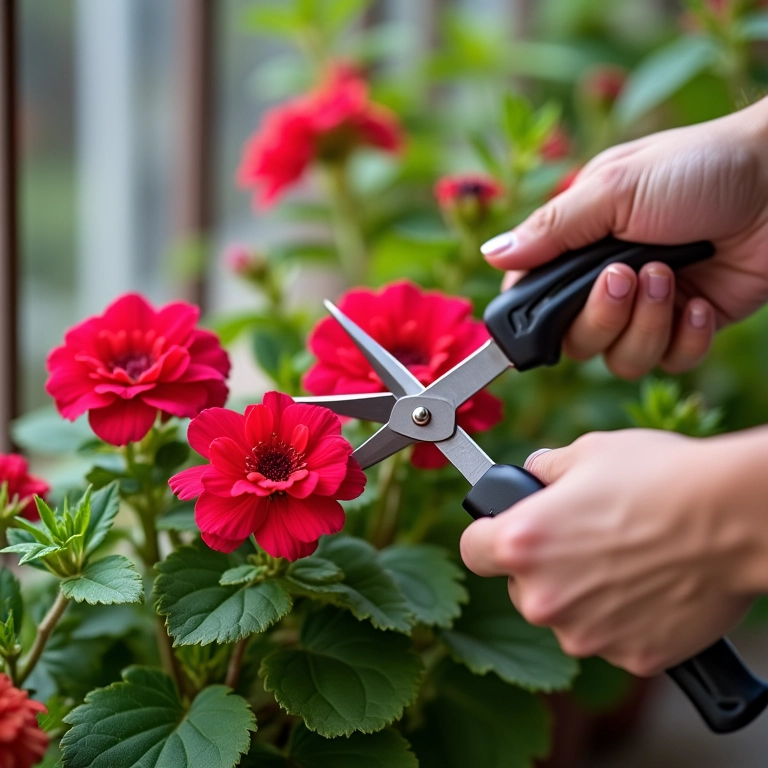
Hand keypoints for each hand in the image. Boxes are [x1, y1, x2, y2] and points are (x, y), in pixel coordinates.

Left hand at [459, 429, 766, 674]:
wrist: (733, 517)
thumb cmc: (660, 477)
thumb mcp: (588, 451)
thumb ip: (546, 469)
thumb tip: (534, 473)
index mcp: (522, 544)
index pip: (474, 549)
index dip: (488, 536)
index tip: (504, 532)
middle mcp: (544, 598)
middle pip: (522, 587)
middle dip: (544, 567)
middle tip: (584, 540)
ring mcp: (587, 634)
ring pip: (567, 616)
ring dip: (583, 595)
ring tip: (625, 559)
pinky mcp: (631, 657)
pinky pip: (612, 636)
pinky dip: (624, 618)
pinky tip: (650, 585)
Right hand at [481, 98, 767, 377]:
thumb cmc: (698, 167)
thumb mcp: (614, 187)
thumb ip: (551, 229)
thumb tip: (492, 254)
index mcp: (578, 245)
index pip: (533, 300)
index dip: (533, 320)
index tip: (544, 320)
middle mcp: (606, 282)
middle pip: (575, 342)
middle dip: (602, 317)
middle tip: (627, 275)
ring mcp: (648, 307)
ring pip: (621, 360)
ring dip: (646, 325)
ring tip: (672, 277)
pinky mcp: (688, 326)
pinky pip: (670, 361)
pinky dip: (685, 336)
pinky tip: (701, 301)